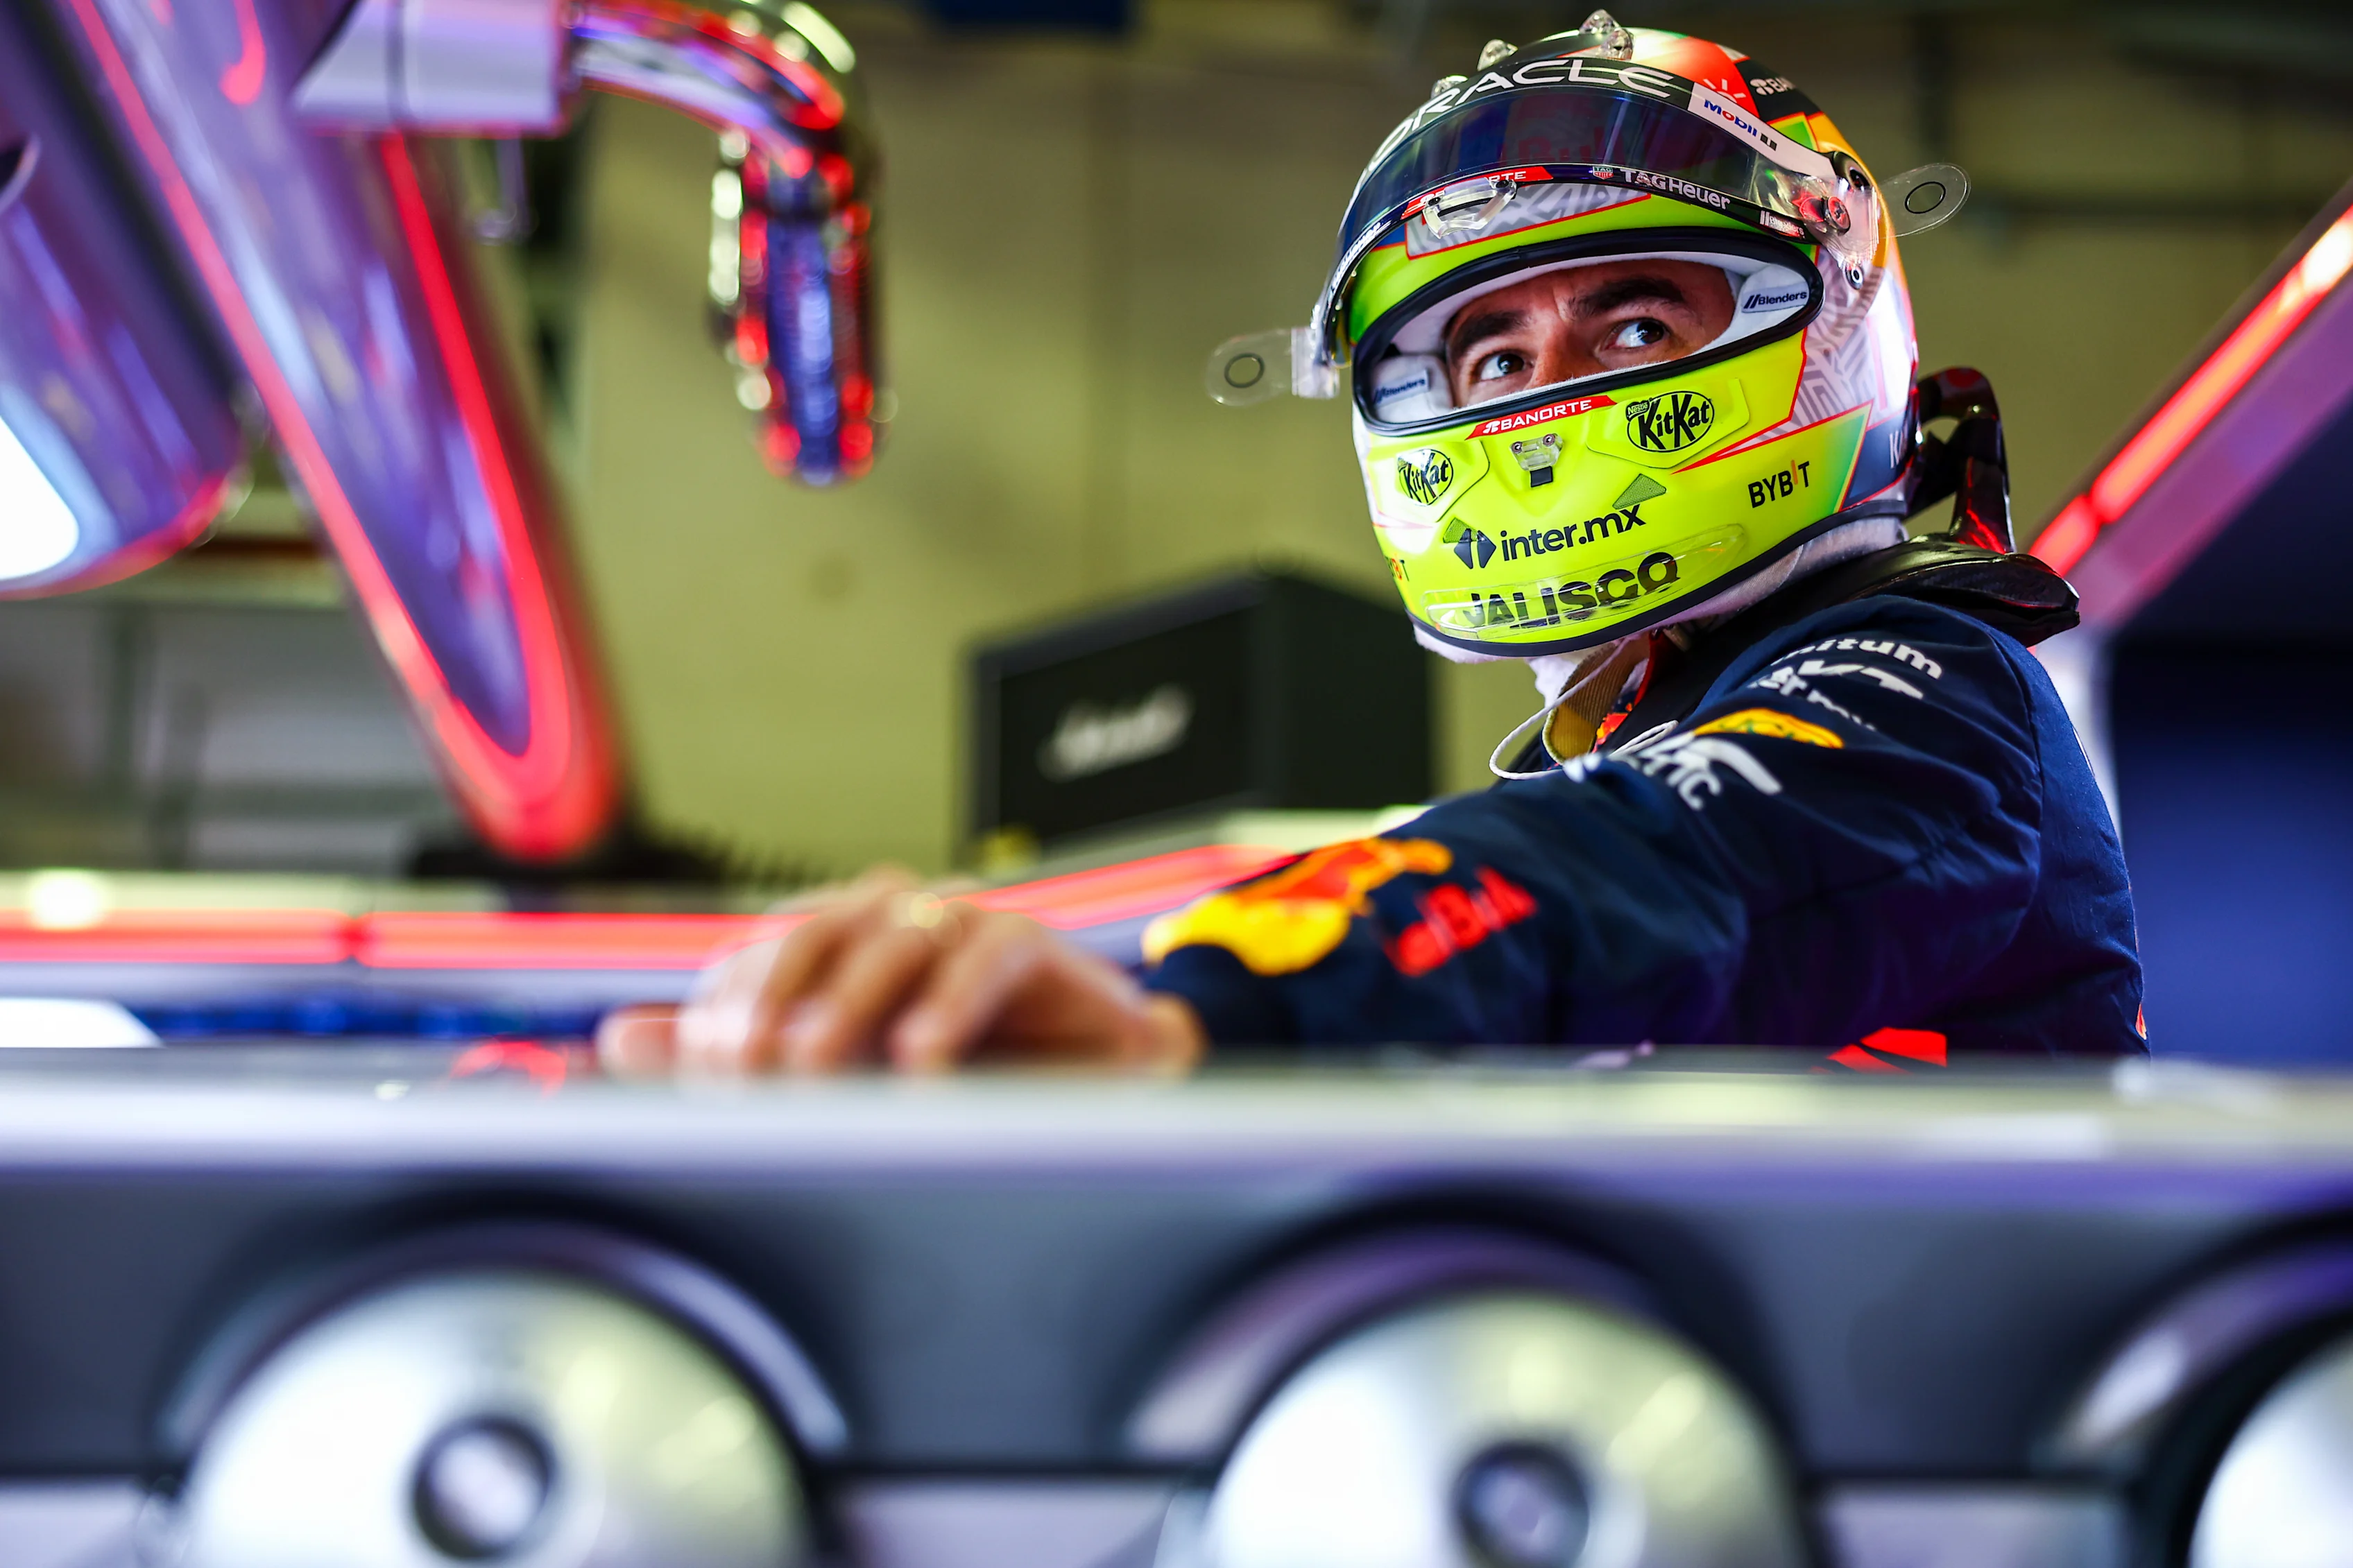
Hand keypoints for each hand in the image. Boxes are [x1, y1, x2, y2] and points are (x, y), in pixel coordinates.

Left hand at [597, 867, 1206, 1077]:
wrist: (1086, 1100)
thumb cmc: (957, 1084)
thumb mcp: (833, 1080)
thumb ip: (731, 1053)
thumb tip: (619, 1039)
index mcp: (836, 942)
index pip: (761, 951)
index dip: (726, 1007)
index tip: (707, 1077)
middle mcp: (892, 919)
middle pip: (816, 927)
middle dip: (771, 999)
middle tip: (746, 1072)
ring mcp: (963, 923)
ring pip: (893, 931)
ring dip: (848, 1001)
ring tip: (817, 1070)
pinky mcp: (1031, 945)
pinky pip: (988, 951)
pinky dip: (951, 1003)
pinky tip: (922, 1059)